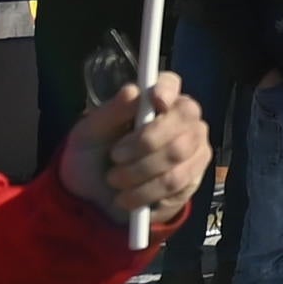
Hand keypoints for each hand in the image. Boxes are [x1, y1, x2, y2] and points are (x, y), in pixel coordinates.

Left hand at [61, 71, 211, 233]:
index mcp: (156, 99)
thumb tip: (132, 91)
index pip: (172, 83)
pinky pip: (178, 186)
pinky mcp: (194, 179)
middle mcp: (183, 120)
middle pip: (183, 122)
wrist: (94, 200)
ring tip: (116, 182)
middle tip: (115, 158)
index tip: (155, 101)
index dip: (168, 90)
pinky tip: (131, 197)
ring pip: (179, 157)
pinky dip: (147, 194)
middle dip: (146, 143)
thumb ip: (110, 112)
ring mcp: (194, 149)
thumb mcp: (88, 134)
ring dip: (140, 174)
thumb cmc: (93, 158)